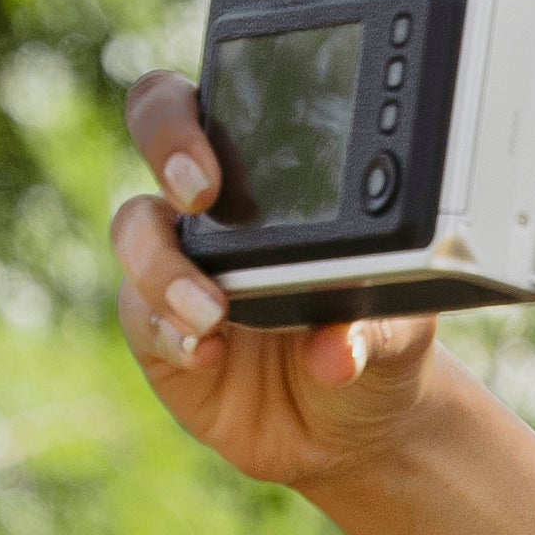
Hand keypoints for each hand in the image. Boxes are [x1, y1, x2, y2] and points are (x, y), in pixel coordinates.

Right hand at [108, 69, 443, 491]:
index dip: (197, 112)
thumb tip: (340, 347)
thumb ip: (377, 328)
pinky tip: (206, 351)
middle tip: (201, 193)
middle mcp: (210, 207)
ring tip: (213, 313)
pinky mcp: (159, 332)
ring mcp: (176, 265)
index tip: (225, 154)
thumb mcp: (398, 332)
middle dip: (167, 144)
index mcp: (266, 175)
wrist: (354, 429)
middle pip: (154, 132)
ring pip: (136, 233)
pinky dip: (171, 334)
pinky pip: (144, 319)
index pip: (213, 104)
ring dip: (167, 269)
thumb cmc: (373, 347)